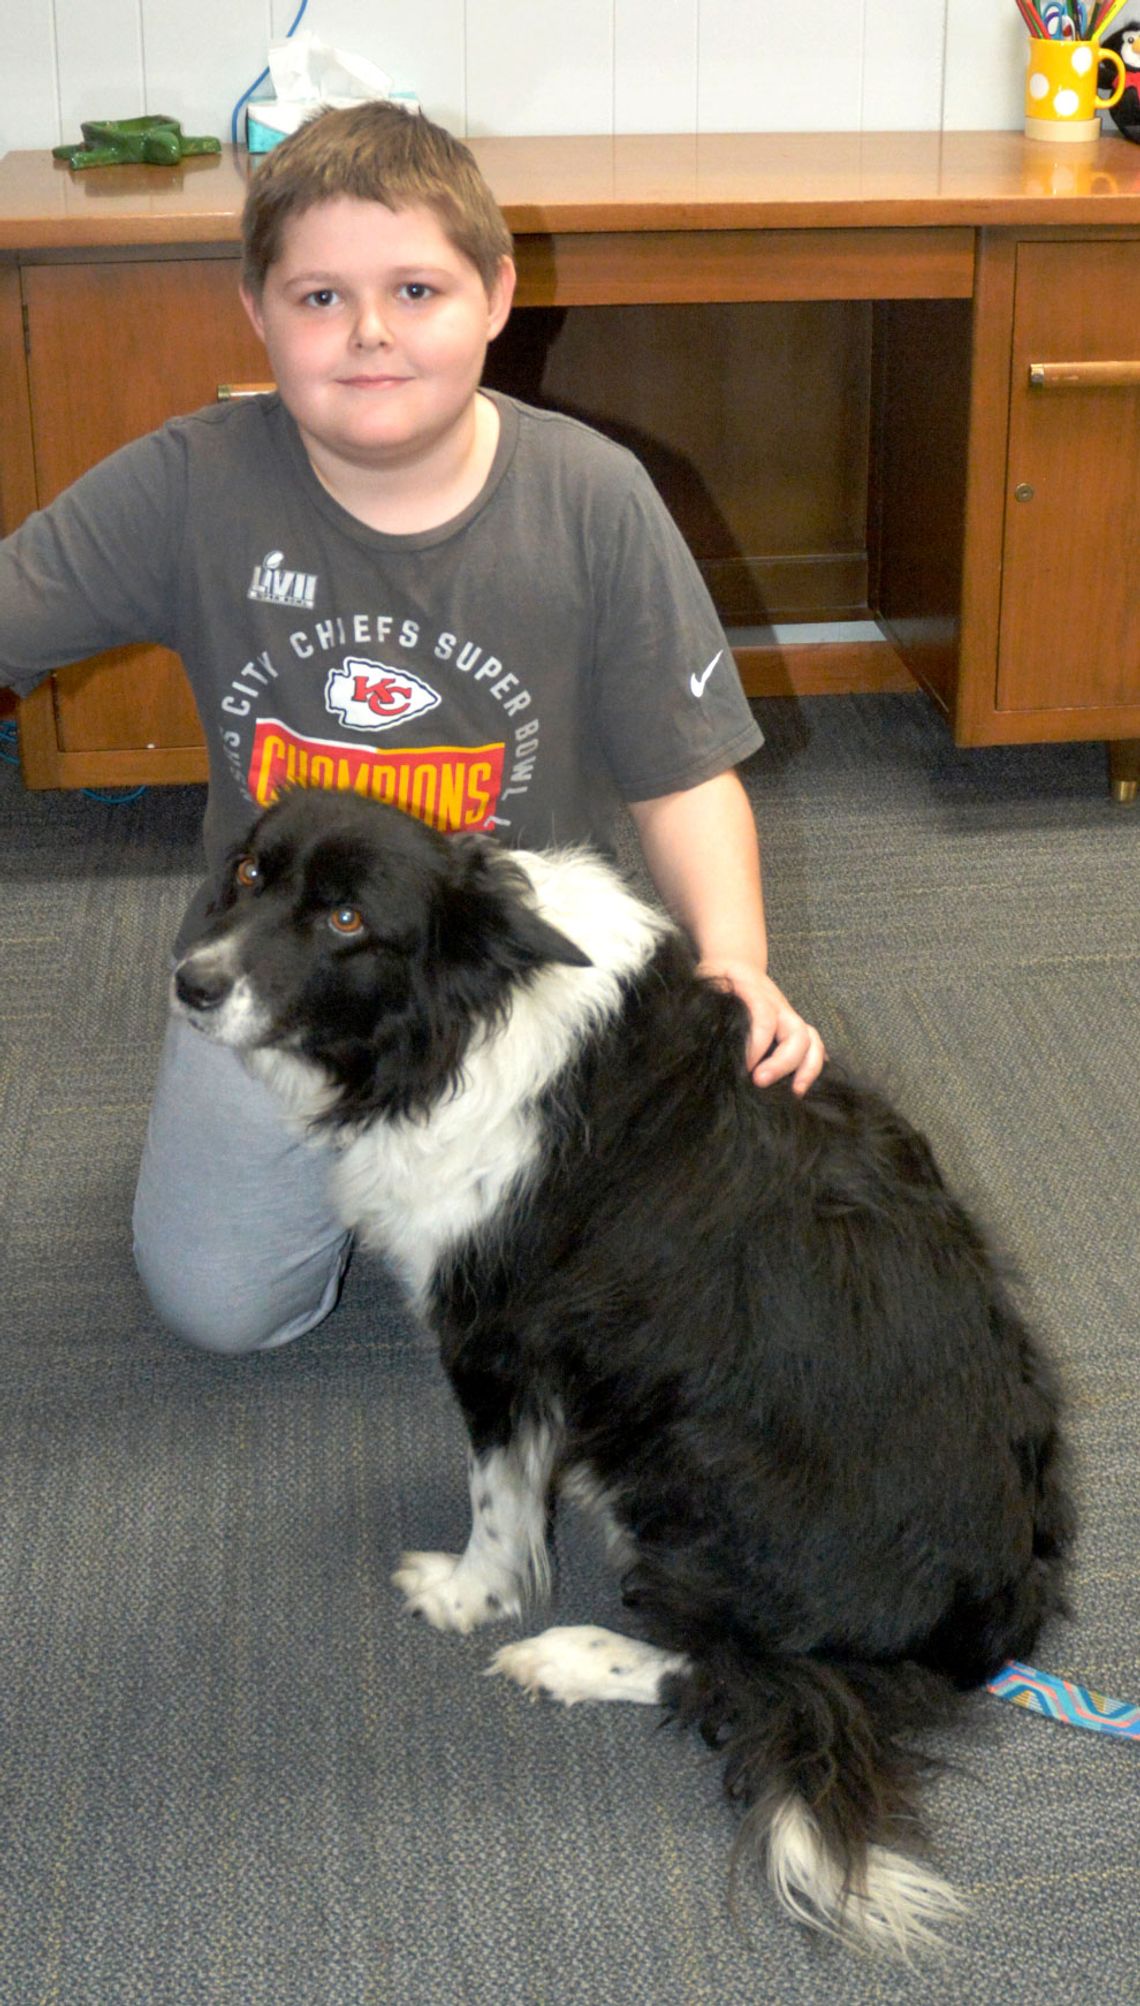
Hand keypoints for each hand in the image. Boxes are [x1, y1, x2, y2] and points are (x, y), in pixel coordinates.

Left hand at [696, 958, 825, 1095]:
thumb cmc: (716, 981)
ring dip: (807, 1068)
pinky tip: (802, 1086)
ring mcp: (789, 1017)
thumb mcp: (705, 987)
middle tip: (759, 1082)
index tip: (743, 1069)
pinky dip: (814, 1065)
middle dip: (782, 1062)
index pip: (764, 1018)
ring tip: (795, 1092)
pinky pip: (814, 1045)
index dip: (756, 1045)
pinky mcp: (794, 1028)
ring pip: (811, 1040)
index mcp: (754, 992)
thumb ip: (701, 1011)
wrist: (735, 963)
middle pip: (795, 1032)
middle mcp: (778, 1006)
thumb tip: (692, 1045)